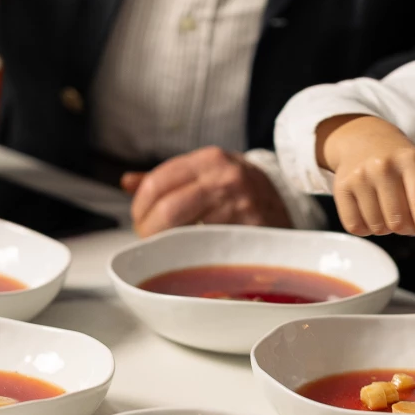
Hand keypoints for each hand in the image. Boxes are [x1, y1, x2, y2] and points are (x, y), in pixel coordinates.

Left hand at [120, 147, 292, 237]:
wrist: (287, 204)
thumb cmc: (238, 190)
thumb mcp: (208, 172)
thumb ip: (168, 177)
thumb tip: (127, 182)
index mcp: (210, 159)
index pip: (159, 181)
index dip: (140, 205)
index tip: (138, 220)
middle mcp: (226, 177)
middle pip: (168, 208)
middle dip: (149, 230)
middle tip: (147, 239)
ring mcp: (241, 205)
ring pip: (186, 231)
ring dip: (168, 246)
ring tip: (167, 249)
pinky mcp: (252, 231)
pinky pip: (209, 247)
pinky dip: (193, 254)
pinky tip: (191, 255)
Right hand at [316, 115, 414, 261]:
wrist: (363, 139)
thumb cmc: (401, 165)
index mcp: (412, 160)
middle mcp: (383, 166)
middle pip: (399, 222)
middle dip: (407, 228)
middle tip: (406, 215)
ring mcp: (359, 176)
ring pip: (378, 228)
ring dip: (386, 228)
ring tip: (387, 208)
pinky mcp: (340, 186)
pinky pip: (356, 227)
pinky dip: (367, 229)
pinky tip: (370, 212)